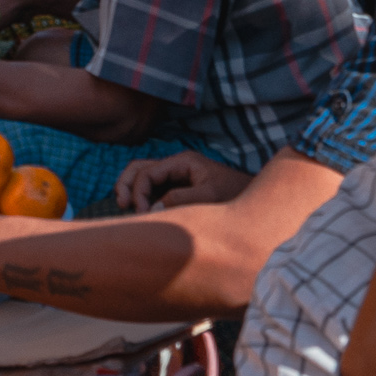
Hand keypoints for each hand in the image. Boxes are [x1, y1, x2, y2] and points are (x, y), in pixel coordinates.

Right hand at [114, 148, 248, 213]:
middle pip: (139, 168)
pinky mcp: (177, 188)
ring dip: (132, 191)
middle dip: (127, 185)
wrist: (253, 201)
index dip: (139, 191)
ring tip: (127, 209)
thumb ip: (180, 199)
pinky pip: (152, 189)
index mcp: (183, 162)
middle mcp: (177, 165)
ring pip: (143, 177)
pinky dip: (142, 198)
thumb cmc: (234, 195)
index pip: (148, 171)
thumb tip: (153, 209)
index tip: (142, 213)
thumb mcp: (208, 197)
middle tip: (122, 206)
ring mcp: (176, 176)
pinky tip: (141, 213)